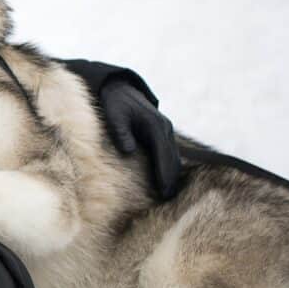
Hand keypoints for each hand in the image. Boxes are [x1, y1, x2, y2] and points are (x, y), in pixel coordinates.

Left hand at [100, 79, 179, 199]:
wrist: (119, 89)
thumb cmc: (115, 103)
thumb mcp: (114, 115)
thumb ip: (121, 132)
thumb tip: (128, 151)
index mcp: (155, 125)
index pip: (163, 154)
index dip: (164, 174)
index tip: (163, 190)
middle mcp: (165, 128)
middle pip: (173, 158)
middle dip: (171, 179)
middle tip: (167, 199)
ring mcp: (165, 130)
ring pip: (174, 157)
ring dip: (172, 175)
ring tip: (167, 194)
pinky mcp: (161, 133)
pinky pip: (168, 153)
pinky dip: (169, 167)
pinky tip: (165, 180)